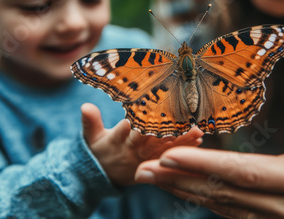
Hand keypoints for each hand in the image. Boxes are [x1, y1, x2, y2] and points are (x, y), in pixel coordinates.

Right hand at [81, 103, 202, 186]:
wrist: (103, 177)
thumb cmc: (99, 149)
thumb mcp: (90, 137)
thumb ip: (90, 121)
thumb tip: (85, 106)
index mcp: (117, 141)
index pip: (128, 130)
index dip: (139, 122)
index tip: (151, 111)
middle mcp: (132, 151)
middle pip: (151, 140)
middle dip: (166, 131)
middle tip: (182, 121)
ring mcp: (144, 159)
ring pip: (164, 149)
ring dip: (181, 141)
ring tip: (198, 131)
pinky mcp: (154, 164)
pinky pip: (170, 156)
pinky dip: (184, 149)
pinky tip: (199, 141)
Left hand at [135, 100, 283, 217]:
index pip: (244, 173)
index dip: (205, 166)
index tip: (170, 155)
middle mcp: (282, 205)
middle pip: (222, 193)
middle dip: (179, 181)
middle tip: (142, 169)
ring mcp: (275, 218)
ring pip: (221, 206)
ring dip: (183, 192)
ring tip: (151, 178)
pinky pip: (231, 213)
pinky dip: (203, 201)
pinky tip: (183, 191)